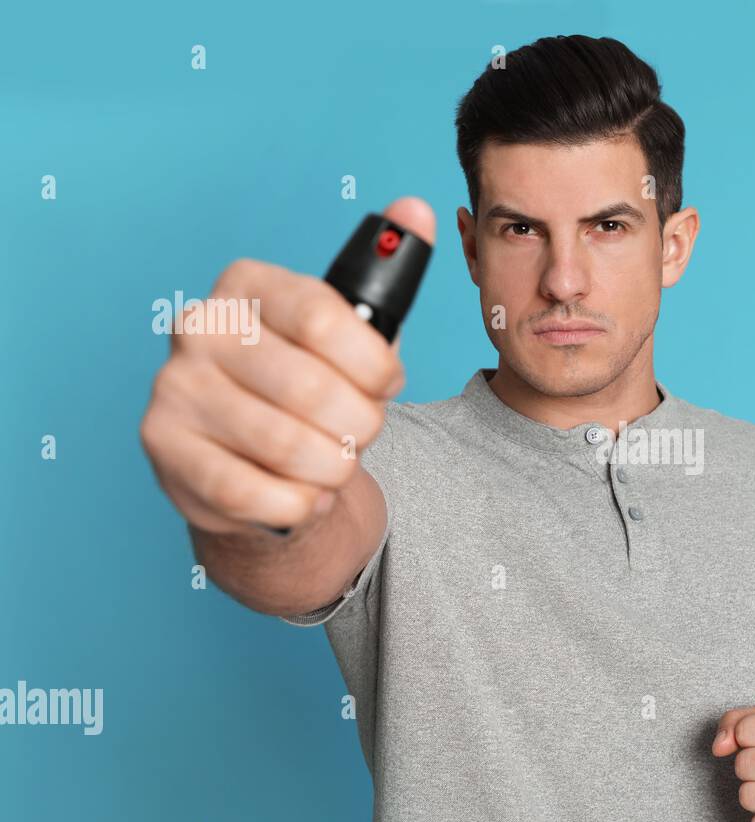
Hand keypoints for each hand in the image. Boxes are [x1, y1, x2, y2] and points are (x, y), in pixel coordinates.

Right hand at [139, 197, 434, 534]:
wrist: (255, 462)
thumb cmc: (313, 389)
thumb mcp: (356, 332)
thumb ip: (391, 273)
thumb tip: (417, 209)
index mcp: (248, 285)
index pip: (324, 318)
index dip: (374, 366)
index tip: (386, 384)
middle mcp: (199, 326)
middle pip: (313, 390)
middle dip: (359, 426)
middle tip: (359, 434)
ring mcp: (173, 387)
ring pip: (288, 448)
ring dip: (332, 469)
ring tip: (332, 464)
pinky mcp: (164, 449)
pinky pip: (255, 494)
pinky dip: (299, 505)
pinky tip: (302, 494)